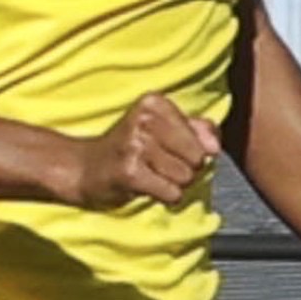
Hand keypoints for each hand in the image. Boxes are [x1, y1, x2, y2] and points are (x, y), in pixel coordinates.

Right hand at [74, 91, 218, 205]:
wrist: (86, 168)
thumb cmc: (132, 149)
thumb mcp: (167, 129)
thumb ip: (199, 130)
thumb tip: (214, 146)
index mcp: (155, 103)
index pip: (206, 138)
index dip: (193, 151)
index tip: (165, 149)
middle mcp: (144, 119)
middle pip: (198, 159)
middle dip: (185, 169)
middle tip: (157, 165)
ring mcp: (135, 145)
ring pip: (186, 177)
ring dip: (172, 184)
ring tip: (150, 175)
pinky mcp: (130, 172)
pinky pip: (172, 193)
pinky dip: (164, 197)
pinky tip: (144, 187)